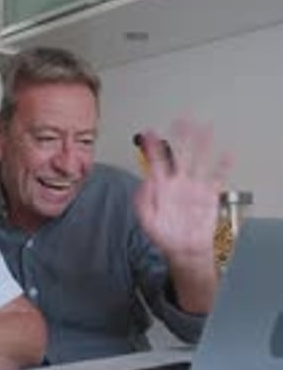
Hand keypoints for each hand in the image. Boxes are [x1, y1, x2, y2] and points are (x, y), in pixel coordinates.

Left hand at [134, 119, 230, 262]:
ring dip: (202, 144)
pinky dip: (223, 166)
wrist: (185, 250)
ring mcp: (195, 187)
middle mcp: (179, 182)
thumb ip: (143, 203)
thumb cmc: (166, 237)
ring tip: (205, 127)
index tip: (149, 131)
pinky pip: (217, 177)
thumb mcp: (148, 222)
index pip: (156, 162)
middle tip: (182, 119)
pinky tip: (226, 154)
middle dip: (181, 136)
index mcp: (162, 187)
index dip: (152, 147)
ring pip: (199, 159)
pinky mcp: (209, 195)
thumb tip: (142, 183)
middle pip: (180, 154)